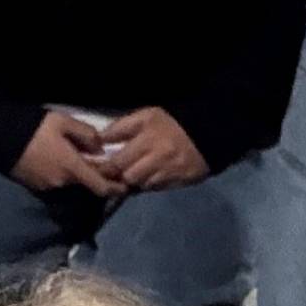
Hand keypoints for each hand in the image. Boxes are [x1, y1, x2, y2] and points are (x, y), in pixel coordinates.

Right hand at [13, 110, 125, 198]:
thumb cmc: (34, 128)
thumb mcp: (64, 122)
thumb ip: (86, 134)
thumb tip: (100, 147)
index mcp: (72, 168)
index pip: (101, 187)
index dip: (116, 189)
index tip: (126, 186)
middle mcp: (62, 183)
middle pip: (86, 184)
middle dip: (95, 175)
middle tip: (100, 162)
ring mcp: (48, 186)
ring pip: (70, 183)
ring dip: (76, 174)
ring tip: (75, 157)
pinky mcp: (35, 186)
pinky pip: (56, 182)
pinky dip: (62, 174)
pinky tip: (57, 160)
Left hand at [89, 107, 209, 191]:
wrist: (207, 132)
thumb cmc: (170, 123)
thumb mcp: (146, 116)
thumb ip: (121, 127)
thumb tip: (98, 139)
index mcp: (147, 139)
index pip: (118, 161)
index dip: (106, 166)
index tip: (102, 165)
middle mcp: (158, 158)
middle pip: (128, 176)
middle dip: (120, 175)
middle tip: (117, 171)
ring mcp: (169, 172)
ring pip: (141, 185)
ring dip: (135, 180)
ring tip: (136, 171)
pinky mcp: (179, 182)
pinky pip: (156, 188)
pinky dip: (150, 184)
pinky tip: (150, 175)